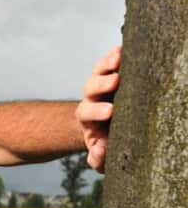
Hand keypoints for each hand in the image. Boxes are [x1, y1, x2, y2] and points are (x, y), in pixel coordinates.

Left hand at [76, 46, 120, 172]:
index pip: (88, 113)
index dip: (97, 112)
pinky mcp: (107, 75)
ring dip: (107, 64)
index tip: (110, 111)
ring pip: (98, 72)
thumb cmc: (105, 144)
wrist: (102, 129)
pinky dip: (112, 56)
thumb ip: (97, 158)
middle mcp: (90, 100)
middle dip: (101, 85)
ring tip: (118, 58)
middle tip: (114, 81)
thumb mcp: (100, 157)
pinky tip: (120, 49)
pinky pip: (106, 63)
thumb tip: (100, 148)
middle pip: (91, 89)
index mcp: (87, 119)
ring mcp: (98, 86)